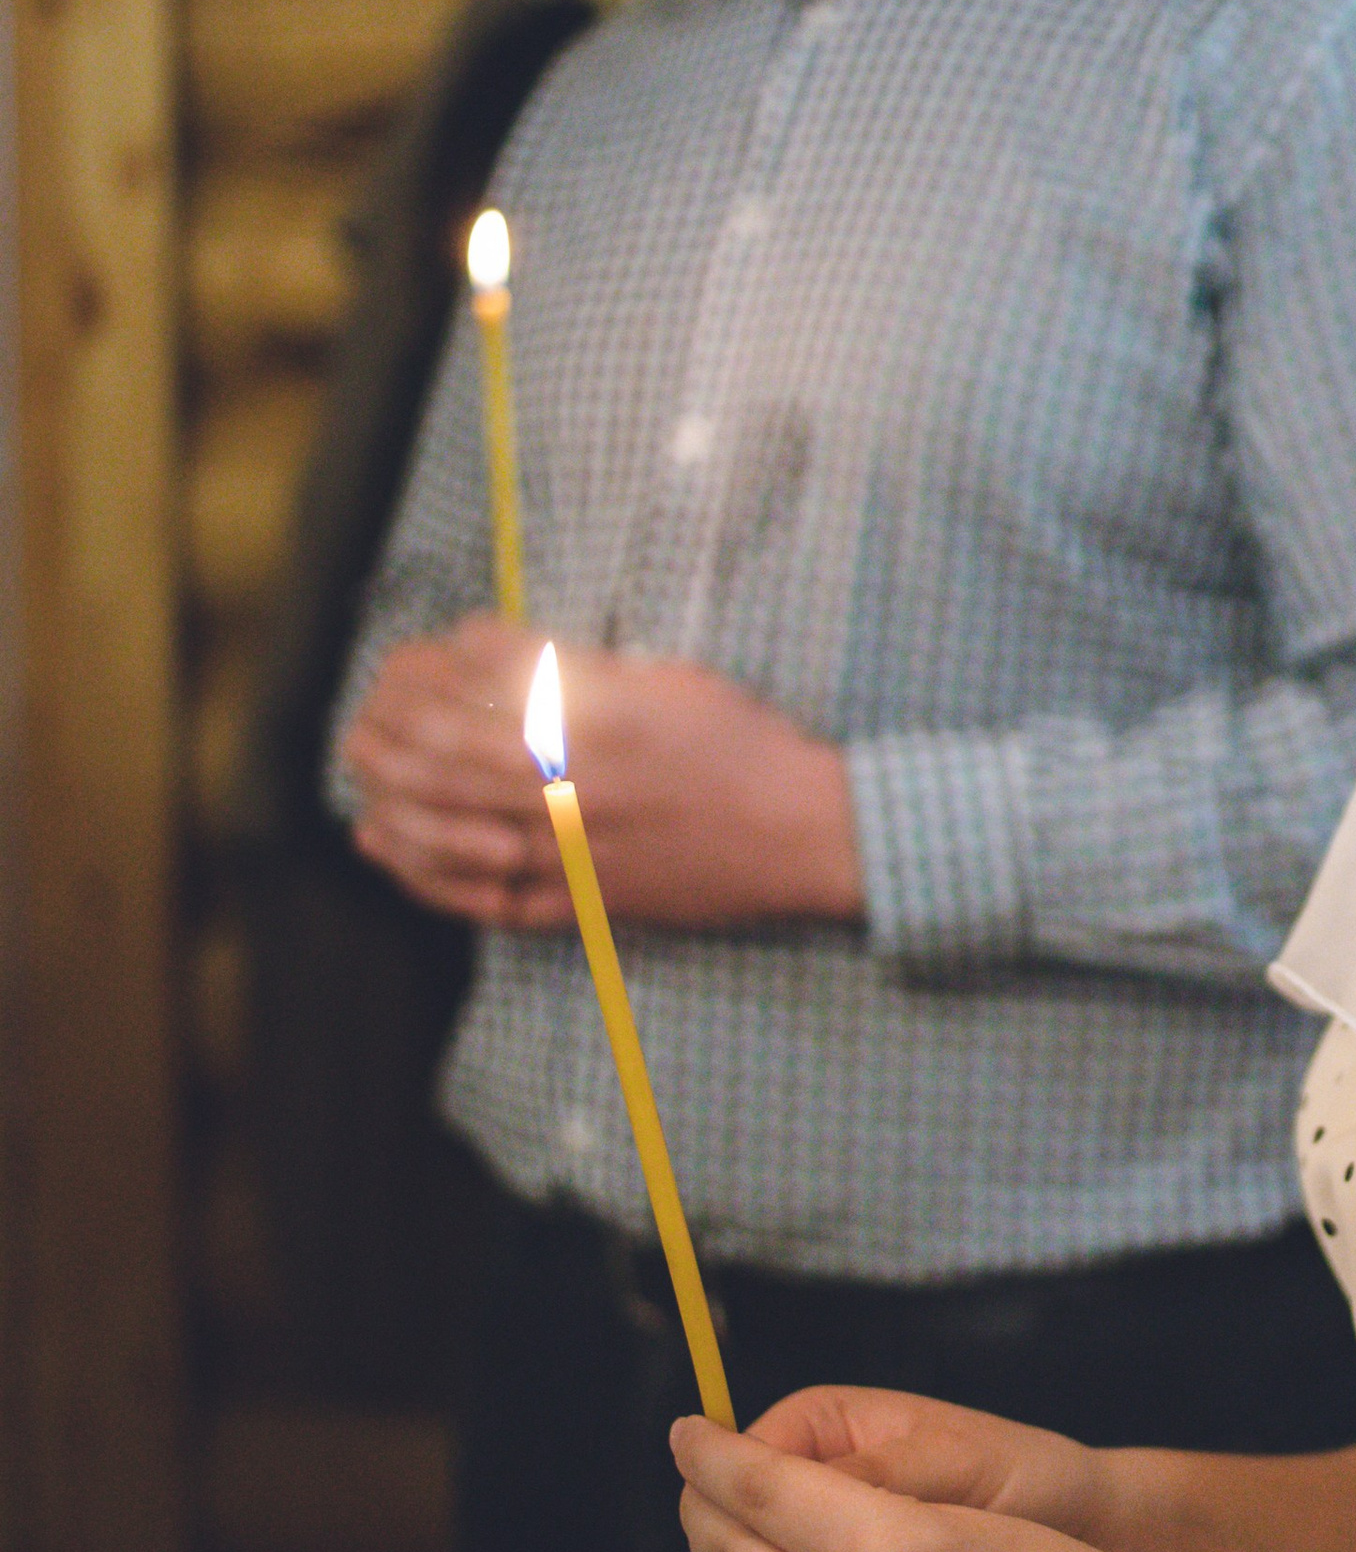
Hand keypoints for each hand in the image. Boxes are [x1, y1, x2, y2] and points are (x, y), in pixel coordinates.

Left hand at [343, 620, 863, 930]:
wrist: (802, 833)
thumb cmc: (740, 745)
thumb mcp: (664, 680)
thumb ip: (575, 670)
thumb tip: (487, 648)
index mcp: (595, 724)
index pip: (479, 688)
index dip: (429, 667)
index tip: (411, 654)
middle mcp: (571, 789)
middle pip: (445, 755)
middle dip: (389, 727)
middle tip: (361, 709)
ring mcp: (571, 855)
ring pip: (448, 826)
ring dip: (388, 791)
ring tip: (357, 765)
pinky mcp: (579, 903)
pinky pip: (482, 898)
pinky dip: (423, 873)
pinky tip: (385, 844)